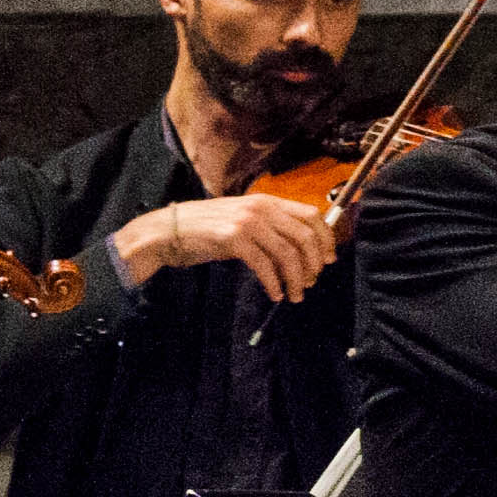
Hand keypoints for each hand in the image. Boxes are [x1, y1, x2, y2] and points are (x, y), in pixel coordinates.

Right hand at [126, 191, 333, 300]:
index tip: (329, 259)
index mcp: (268, 201)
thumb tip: (302, 251)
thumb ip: (271, 228)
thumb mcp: (244, 220)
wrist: (168, 232)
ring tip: (295, 294)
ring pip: (288, 255)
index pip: (312, 215)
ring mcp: (247, 222)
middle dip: (314, 264)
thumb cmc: (207, 230)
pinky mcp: (233, 239)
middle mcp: (261, 208)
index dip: (326, 239)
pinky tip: (274, 294)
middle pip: (305, 237)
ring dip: (296, 279)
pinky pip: (265, 266)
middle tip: (312, 282)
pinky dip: (274, 284)